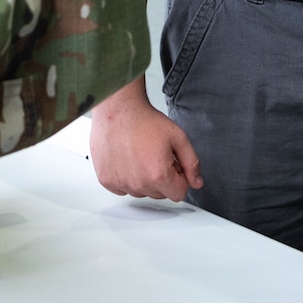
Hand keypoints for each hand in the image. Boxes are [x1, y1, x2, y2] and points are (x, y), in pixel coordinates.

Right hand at [91, 78, 201, 200]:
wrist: (118, 109)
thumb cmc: (144, 120)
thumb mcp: (178, 137)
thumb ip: (192, 163)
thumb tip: (196, 182)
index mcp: (158, 175)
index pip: (178, 194)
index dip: (180, 177)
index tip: (173, 164)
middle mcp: (138, 184)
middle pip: (159, 194)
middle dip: (162, 178)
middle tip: (156, 155)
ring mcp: (120, 183)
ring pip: (141, 192)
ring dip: (143, 179)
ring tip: (140, 155)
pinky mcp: (106, 180)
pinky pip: (122, 189)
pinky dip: (126, 178)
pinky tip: (127, 160)